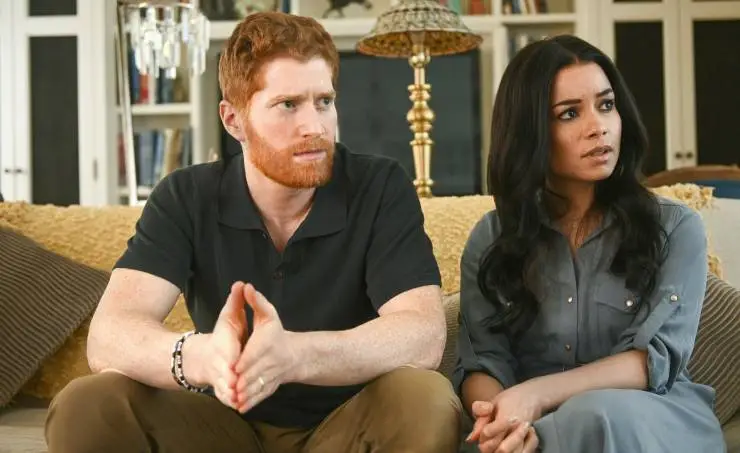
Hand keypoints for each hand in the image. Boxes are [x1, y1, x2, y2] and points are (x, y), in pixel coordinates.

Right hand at [188, 281, 249, 409]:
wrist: (204, 358)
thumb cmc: (221, 336)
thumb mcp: (228, 317)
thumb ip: (236, 303)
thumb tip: (242, 283)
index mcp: (222, 347)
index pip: (226, 353)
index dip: (231, 359)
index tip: (235, 364)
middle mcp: (219, 365)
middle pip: (223, 374)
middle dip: (229, 380)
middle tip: (237, 387)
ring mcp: (219, 379)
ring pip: (224, 389)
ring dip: (230, 395)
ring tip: (238, 400)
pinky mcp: (222, 390)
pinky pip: (225, 398)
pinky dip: (230, 402)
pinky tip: (239, 407)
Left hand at [233, 283, 297, 412]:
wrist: (294, 355)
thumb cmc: (277, 333)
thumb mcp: (268, 315)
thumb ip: (257, 301)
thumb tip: (246, 286)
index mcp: (268, 344)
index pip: (256, 352)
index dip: (246, 359)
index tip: (235, 366)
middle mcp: (271, 361)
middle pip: (255, 371)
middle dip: (244, 379)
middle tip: (231, 385)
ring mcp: (271, 376)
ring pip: (258, 385)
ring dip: (247, 393)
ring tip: (234, 398)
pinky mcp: (270, 387)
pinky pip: (260, 395)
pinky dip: (251, 402)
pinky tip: (241, 407)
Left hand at [466, 383, 545, 449]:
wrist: (531, 397)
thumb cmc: (509, 400)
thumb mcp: (492, 403)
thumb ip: (480, 419)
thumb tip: (471, 438)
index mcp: (506, 416)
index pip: (488, 433)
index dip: (482, 436)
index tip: (482, 433)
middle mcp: (518, 428)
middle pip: (501, 449)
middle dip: (489, 448)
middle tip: (486, 442)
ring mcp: (527, 436)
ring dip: (500, 452)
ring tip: (495, 446)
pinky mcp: (533, 441)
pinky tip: (506, 449)